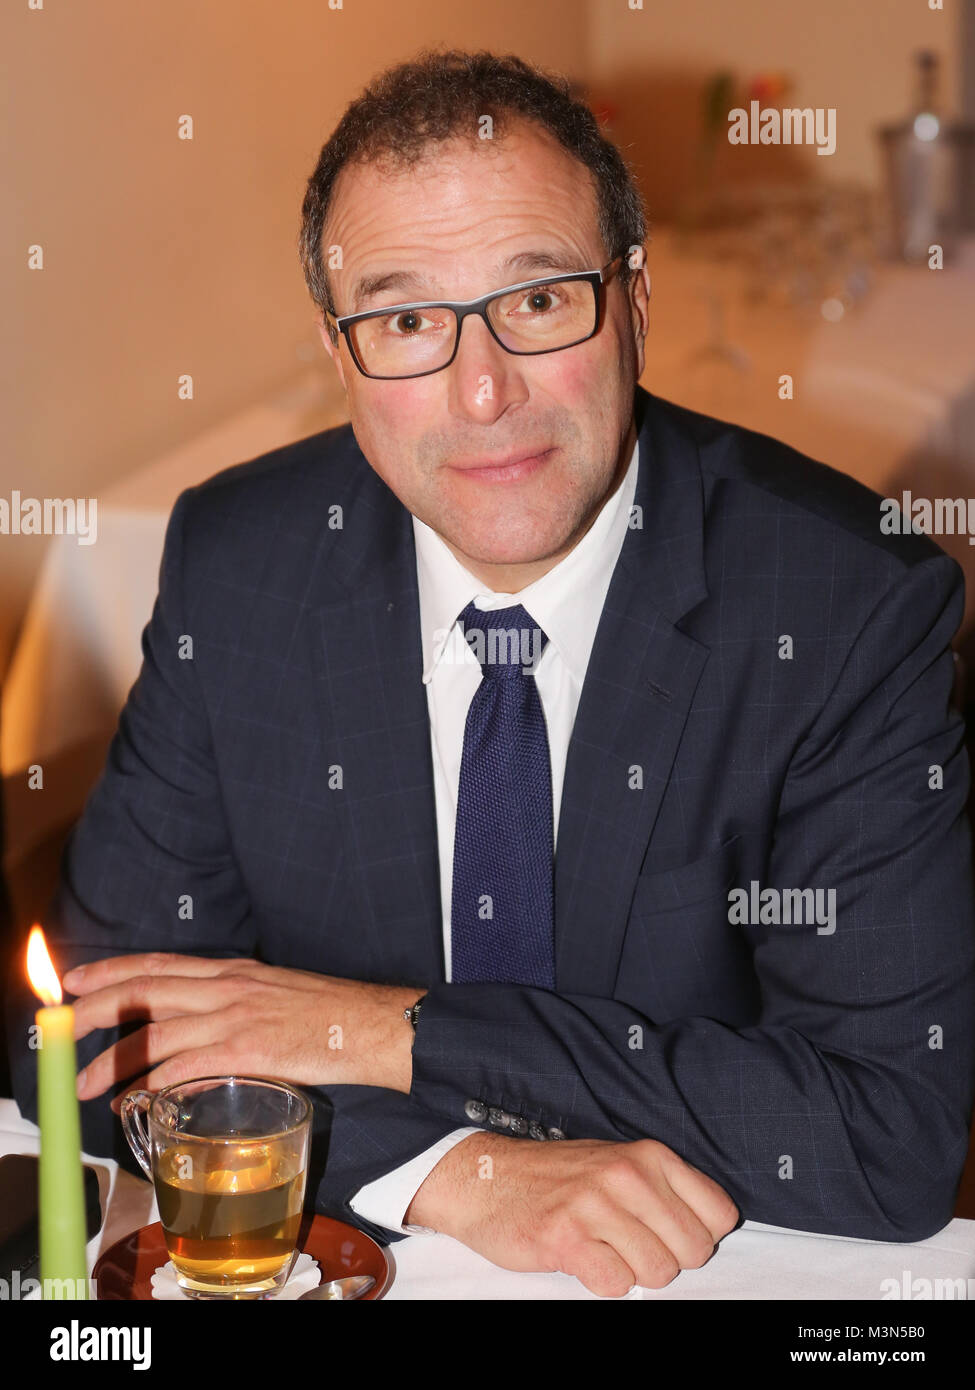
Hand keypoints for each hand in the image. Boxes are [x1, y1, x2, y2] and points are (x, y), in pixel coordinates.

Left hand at [63, 952, 418, 1106]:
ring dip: (111, 1060)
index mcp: (234, 970)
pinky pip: (184, 1069)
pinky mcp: (248, 1051)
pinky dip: (151, 1086)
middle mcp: (228, 986)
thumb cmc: (332, 1015)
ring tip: (82, 1083)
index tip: (77, 979)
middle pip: (145, 992)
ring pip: (155, 1035)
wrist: (374, 1025)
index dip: (113, 969)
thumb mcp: (276, 992)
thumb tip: (204, 1025)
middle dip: (94, 1009)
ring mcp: (236, 1017)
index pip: (160, 963)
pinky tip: (134, 1102)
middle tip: (56, 1026)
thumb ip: (237, 1002)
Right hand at [405, 1132, 738, 1296]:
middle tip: (630, 1245)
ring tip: (603, 1248)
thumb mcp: (620, 1164)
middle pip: (694, 1251)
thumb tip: (709, 1233)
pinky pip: (617, 1285)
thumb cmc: (559, 1179)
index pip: (720, 1215)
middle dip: (667, 1259)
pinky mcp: (566, 1237)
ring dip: (633, 1271)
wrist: (486, 1179)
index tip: (668, 1233)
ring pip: (659, 1272)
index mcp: (649, 1155)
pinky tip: (582, 1257)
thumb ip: (666, 1190)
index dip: (698, 1235)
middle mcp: (627, 1174)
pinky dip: (603, 1281)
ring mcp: (596, 1204)